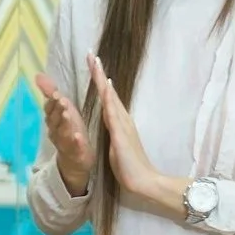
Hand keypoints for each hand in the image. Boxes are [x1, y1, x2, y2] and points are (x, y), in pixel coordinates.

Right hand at [34, 73, 93, 195]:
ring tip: (68, 115)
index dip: (52, 102)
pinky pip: (74, 147)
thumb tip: (38, 75)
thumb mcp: (62, 109)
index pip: (49, 109)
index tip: (56, 93)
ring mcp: (64, 143)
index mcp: (53, 119)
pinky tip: (78, 136)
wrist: (75, 160)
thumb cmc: (69, 129)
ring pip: (62, 133)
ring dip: (64, 124)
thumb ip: (50, 93)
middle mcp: (55, 131)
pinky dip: (75, 142)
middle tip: (62, 101)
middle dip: (57, 110)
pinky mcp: (75, 153)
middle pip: (54, 120)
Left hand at [86, 53, 159, 200]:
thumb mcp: (116, 142)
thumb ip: (113, 128)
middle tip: (91, 54)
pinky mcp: (121, 135)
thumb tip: (109, 118)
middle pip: (108, 91)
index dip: (99, 80)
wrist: (143, 180)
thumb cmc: (129, 164)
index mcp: (117, 120)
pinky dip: (109, 101)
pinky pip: (113, 116)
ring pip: (110, 98)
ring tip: (95, 63)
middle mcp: (121, 118)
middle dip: (99, 73)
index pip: (106, 96)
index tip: (92, 64)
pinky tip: (106, 89)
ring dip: (102, 81)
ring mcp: (122, 125)